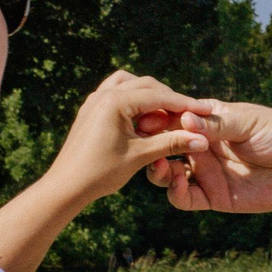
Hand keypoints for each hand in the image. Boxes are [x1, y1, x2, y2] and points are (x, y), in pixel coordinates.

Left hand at [45, 72, 219, 204]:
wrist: (66, 186)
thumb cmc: (100, 173)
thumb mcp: (140, 156)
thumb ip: (172, 143)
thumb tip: (203, 140)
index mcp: (115, 101)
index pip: (159, 96)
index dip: (185, 104)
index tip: (206, 110)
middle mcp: (103, 94)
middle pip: (147, 86)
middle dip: (170, 98)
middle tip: (191, 113)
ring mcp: (95, 100)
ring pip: (131, 85)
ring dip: (151, 95)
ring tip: (167, 113)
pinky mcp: (91, 109)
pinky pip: (117, 93)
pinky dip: (134, 99)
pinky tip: (144, 116)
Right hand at [146, 103, 271, 217]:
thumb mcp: (248, 123)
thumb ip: (217, 124)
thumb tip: (185, 118)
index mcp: (207, 122)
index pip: (173, 120)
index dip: (157, 120)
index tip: (145, 120)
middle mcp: (201, 147)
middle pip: (164, 147)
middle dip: (152, 147)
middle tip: (148, 146)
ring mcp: (205, 172)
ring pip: (168, 174)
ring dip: (158, 169)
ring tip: (161, 164)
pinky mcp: (213, 196)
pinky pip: (184, 198)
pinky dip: (174, 192)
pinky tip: (175, 182)